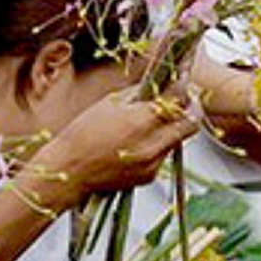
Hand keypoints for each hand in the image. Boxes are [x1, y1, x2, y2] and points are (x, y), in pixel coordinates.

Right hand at [45, 88, 197, 196]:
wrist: (69, 171)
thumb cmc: (82, 135)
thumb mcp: (109, 103)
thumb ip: (138, 94)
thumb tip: (157, 84)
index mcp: (141, 121)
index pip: (179, 102)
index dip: (184, 92)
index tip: (182, 86)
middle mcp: (152, 144)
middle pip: (191, 123)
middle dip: (190, 109)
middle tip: (184, 101)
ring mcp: (152, 163)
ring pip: (178, 140)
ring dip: (173, 128)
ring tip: (154, 122)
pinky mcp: (149, 176)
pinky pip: (163, 155)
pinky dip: (158, 145)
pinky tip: (140, 141)